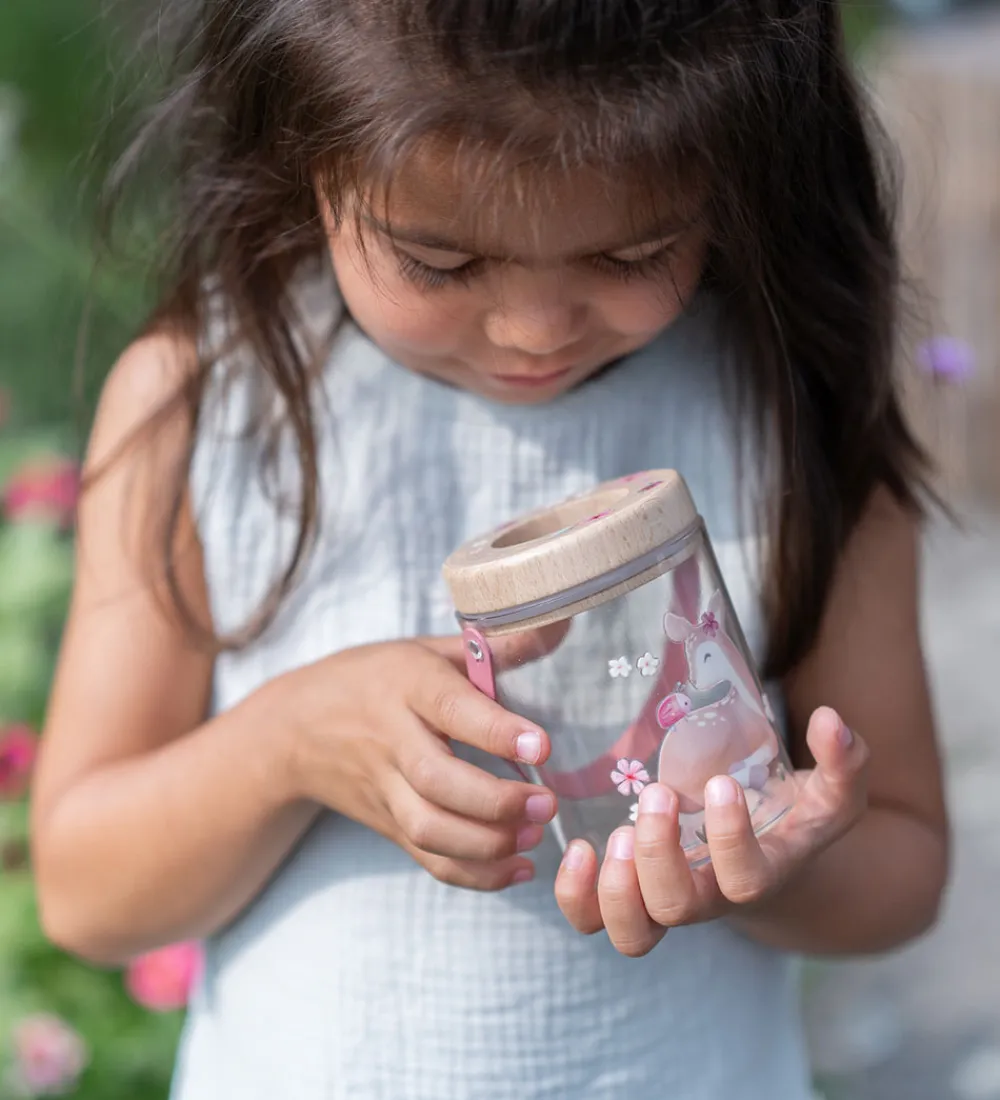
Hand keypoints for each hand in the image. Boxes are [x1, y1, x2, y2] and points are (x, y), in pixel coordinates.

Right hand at [282, 637, 558, 890]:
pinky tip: (517, 867)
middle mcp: (391, 739)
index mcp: (406, 684)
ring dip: (487, 844)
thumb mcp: (426, 650)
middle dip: (496, 801)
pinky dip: (475, 875)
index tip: (540, 745)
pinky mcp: (387, 824)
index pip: (450, 708)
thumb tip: (559, 625)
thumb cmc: (375, 678)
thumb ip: (494, 646)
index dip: (496, 730)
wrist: (295, 728)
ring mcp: (385, 788)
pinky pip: (427, 859)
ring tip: (534, 834)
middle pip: (436, 780)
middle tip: (546, 803)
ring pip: (429, 828)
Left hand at [554, 706, 868, 955]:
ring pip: (632, 934)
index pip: (745, 881)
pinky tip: (579, 848)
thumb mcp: (830, 793)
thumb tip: (832, 721)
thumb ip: (844, 762)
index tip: (722, 784)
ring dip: (616, 888)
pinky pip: (592, 920)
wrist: (762, 858)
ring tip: (616, 832)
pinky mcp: (627, 896)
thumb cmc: (792, 818)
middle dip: (659, 854)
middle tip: (658, 794)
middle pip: (678, 908)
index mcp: (758, 877)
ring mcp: (663, 903)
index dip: (730, 840)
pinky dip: (576, 896)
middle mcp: (708, 900)